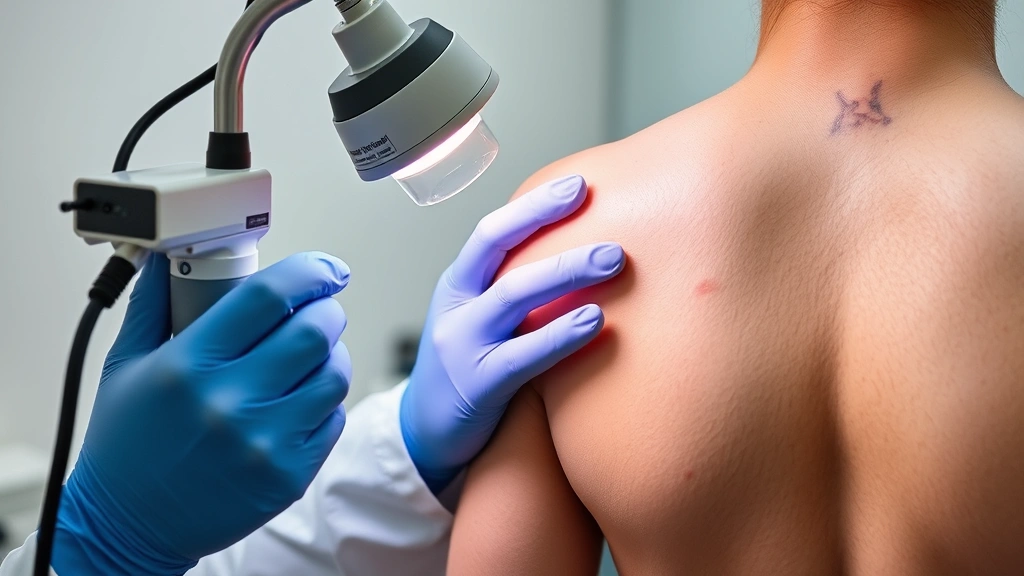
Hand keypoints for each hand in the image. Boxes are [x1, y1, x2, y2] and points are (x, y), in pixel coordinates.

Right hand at [54, 252, 352, 575]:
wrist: (129, 526)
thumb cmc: (128, 443)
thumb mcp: (127, 366)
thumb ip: (154, 304)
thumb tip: (169, 253)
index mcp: (188, 366)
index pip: (268, 296)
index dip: (308, 272)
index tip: (325, 269)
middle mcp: (230, 402)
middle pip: (315, 331)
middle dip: (325, 311)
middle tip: (316, 311)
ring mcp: (265, 442)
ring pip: (334, 373)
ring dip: (330, 354)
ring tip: (308, 355)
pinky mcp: (289, 475)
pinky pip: (333, 417)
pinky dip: (325, 399)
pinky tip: (299, 398)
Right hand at [401, 175, 625, 493]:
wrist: (426, 432)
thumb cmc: (470, 367)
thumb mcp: (481, 318)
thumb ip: (517, 288)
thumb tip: (582, 250)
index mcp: (459, 284)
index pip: (493, 231)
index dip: (534, 205)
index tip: (578, 185)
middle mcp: (457, 306)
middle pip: (500, 250)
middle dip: (553, 225)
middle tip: (607, 216)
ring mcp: (463, 344)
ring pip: (512, 296)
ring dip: (566, 272)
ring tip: (613, 261)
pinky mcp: (479, 385)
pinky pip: (524, 356)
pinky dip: (561, 335)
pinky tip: (595, 321)